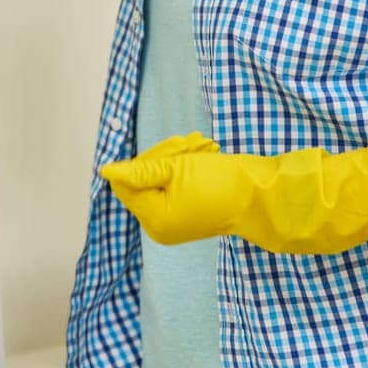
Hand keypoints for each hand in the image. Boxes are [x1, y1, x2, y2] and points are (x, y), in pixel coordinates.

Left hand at [100, 135, 367, 254]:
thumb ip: (140, 170)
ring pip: (160, 175)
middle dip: (166, 155)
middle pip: (142, 178)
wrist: (262, 194)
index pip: (126, 183)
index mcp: (154, 218)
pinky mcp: (188, 210)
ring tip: (205, 147)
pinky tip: (207, 154)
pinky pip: (175, 182)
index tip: (173, 148)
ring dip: (180, 155)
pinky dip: (188, 165)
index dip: (144, 160)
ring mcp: (174, 219)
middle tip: (193, 143)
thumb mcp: (176, 168)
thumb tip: (105, 171)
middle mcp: (160, 224)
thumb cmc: (221, 182)